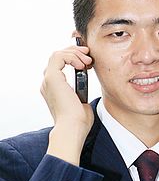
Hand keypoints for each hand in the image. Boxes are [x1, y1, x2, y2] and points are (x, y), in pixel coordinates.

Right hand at [41, 43, 93, 163]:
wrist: (73, 128)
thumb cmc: (79, 122)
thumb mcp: (81, 103)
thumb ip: (80, 94)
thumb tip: (85, 90)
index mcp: (53, 89)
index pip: (59, 65)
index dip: (73, 59)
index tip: (88, 62)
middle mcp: (48, 84)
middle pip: (57, 57)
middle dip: (74, 53)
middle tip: (89, 56)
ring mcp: (48, 80)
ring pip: (57, 54)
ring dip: (74, 53)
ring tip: (88, 60)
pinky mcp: (52, 78)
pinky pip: (58, 56)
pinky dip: (72, 56)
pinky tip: (82, 65)